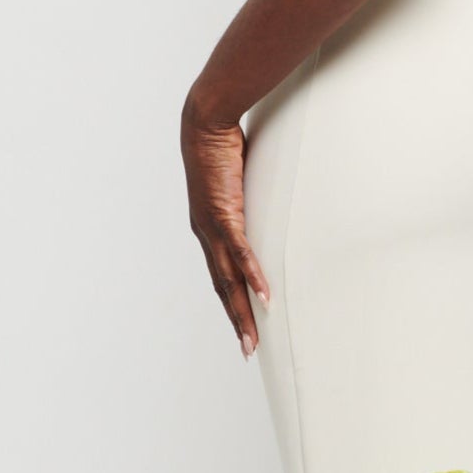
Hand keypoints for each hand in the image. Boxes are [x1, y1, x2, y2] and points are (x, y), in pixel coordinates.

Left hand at [181, 92, 270, 358]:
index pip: (220, 276)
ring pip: (228, 279)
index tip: (244, 327)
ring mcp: (213, 227)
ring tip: (254, 338)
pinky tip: (265, 295)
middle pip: (222, 287)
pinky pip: (241, 251)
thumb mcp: (238, 182)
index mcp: (209, 230)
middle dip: (236, 320)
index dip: (231, 303)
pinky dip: (253, 275)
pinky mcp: (225, 213)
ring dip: (242, 310)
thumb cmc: (222, 147)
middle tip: (249, 350)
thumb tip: (267, 200)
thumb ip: (249, 198)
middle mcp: (207, 234)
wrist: (205, 123)